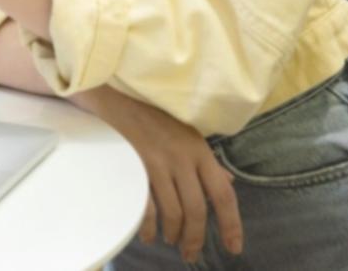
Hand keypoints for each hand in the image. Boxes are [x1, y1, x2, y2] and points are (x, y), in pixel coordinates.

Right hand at [74, 88, 243, 262]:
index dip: (232, 225)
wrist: (114, 94)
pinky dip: (148, 226)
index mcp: (199, 150)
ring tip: (170, 240)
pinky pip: (146, 206)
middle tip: (191, 253)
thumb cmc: (152, 113)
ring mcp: (156, 162)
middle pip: (197, 209)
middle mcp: (182, 158)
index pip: (223, 194)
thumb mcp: (186, 132)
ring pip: (173, 212)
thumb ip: (206, 160)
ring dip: (173, 233)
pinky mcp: (133, 166)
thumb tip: (227, 182)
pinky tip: (148, 234)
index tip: (234, 248)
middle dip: (196, 238)